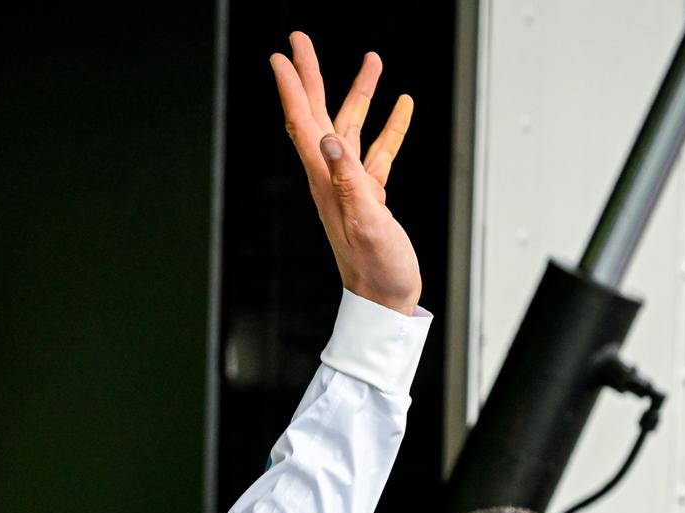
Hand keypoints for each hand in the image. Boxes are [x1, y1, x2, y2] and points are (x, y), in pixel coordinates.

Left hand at [269, 32, 421, 314]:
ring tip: (374, 59)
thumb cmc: (376, 268)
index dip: (292, 86)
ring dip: (360, 92)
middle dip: (310, 74)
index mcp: (325, 179)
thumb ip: (349, 180)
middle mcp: (332, 177)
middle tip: (300, 39)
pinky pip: (379, 151)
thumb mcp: (366, 221)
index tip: (281, 54)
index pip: (303, 121)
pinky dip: (390, 127)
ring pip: (352, 126)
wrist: (385, 301)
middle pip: (318, 113)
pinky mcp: (371, 195)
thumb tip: (330, 138)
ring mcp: (351, 185)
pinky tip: (402, 106)